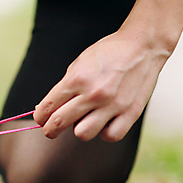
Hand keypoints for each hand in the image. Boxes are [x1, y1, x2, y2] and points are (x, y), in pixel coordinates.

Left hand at [34, 26, 172, 141]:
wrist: (142, 46)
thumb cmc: (107, 54)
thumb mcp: (79, 64)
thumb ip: (64, 87)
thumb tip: (46, 109)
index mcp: (76, 79)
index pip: (47, 107)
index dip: (40, 117)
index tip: (41, 119)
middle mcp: (93, 94)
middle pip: (59, 123)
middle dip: (50, 129)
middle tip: (51, 129)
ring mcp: (113, 104)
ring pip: (83, 134)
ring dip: (80, 129)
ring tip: (84, 120)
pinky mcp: (131, 112)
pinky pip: (111, 135)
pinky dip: (105, 132)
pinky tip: (104, 122)